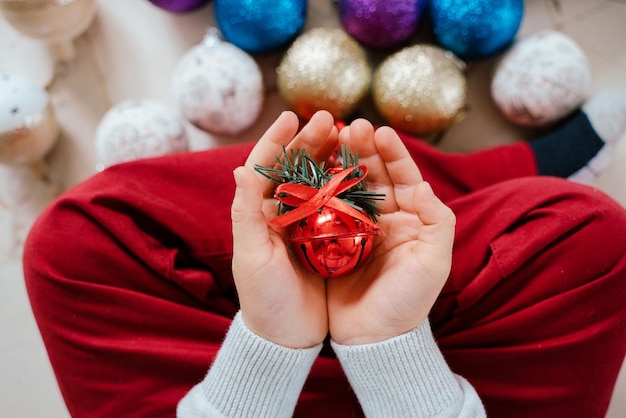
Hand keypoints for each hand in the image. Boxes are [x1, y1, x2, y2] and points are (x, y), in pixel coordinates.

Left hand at [231, 111, 336, 348]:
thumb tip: (240, 168)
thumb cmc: (264, 300)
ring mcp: (303, 226)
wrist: (286, 336)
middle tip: (330, 118)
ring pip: (316, 181)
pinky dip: (345, 184)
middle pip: (293, 168)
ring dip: (330, 157)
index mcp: (256, 214)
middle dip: (309, 140)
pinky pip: (335, 203)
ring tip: (347, 136)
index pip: (264, 167)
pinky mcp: (324, 239)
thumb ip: (245, 214)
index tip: (292, 116)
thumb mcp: (251, 258)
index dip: (276, 140)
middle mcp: (278, 215)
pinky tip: (359, 171)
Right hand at [327, 119, 455, 344]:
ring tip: (328, 139)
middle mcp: (384, 218)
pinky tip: (309, 171)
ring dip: (339, 162)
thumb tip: (424, 185)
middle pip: (374, 175)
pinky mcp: (331, 241)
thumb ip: (437, 222)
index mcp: (411, 219)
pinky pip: (325, 208)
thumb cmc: (408, 303)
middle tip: (349, 126)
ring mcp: (356, 228)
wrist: (375, 338)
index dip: (393, 153)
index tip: (380, 131)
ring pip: (348, 186)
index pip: (404, 177)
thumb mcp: (433, 264)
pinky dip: (319, 188)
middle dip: (363, 149)